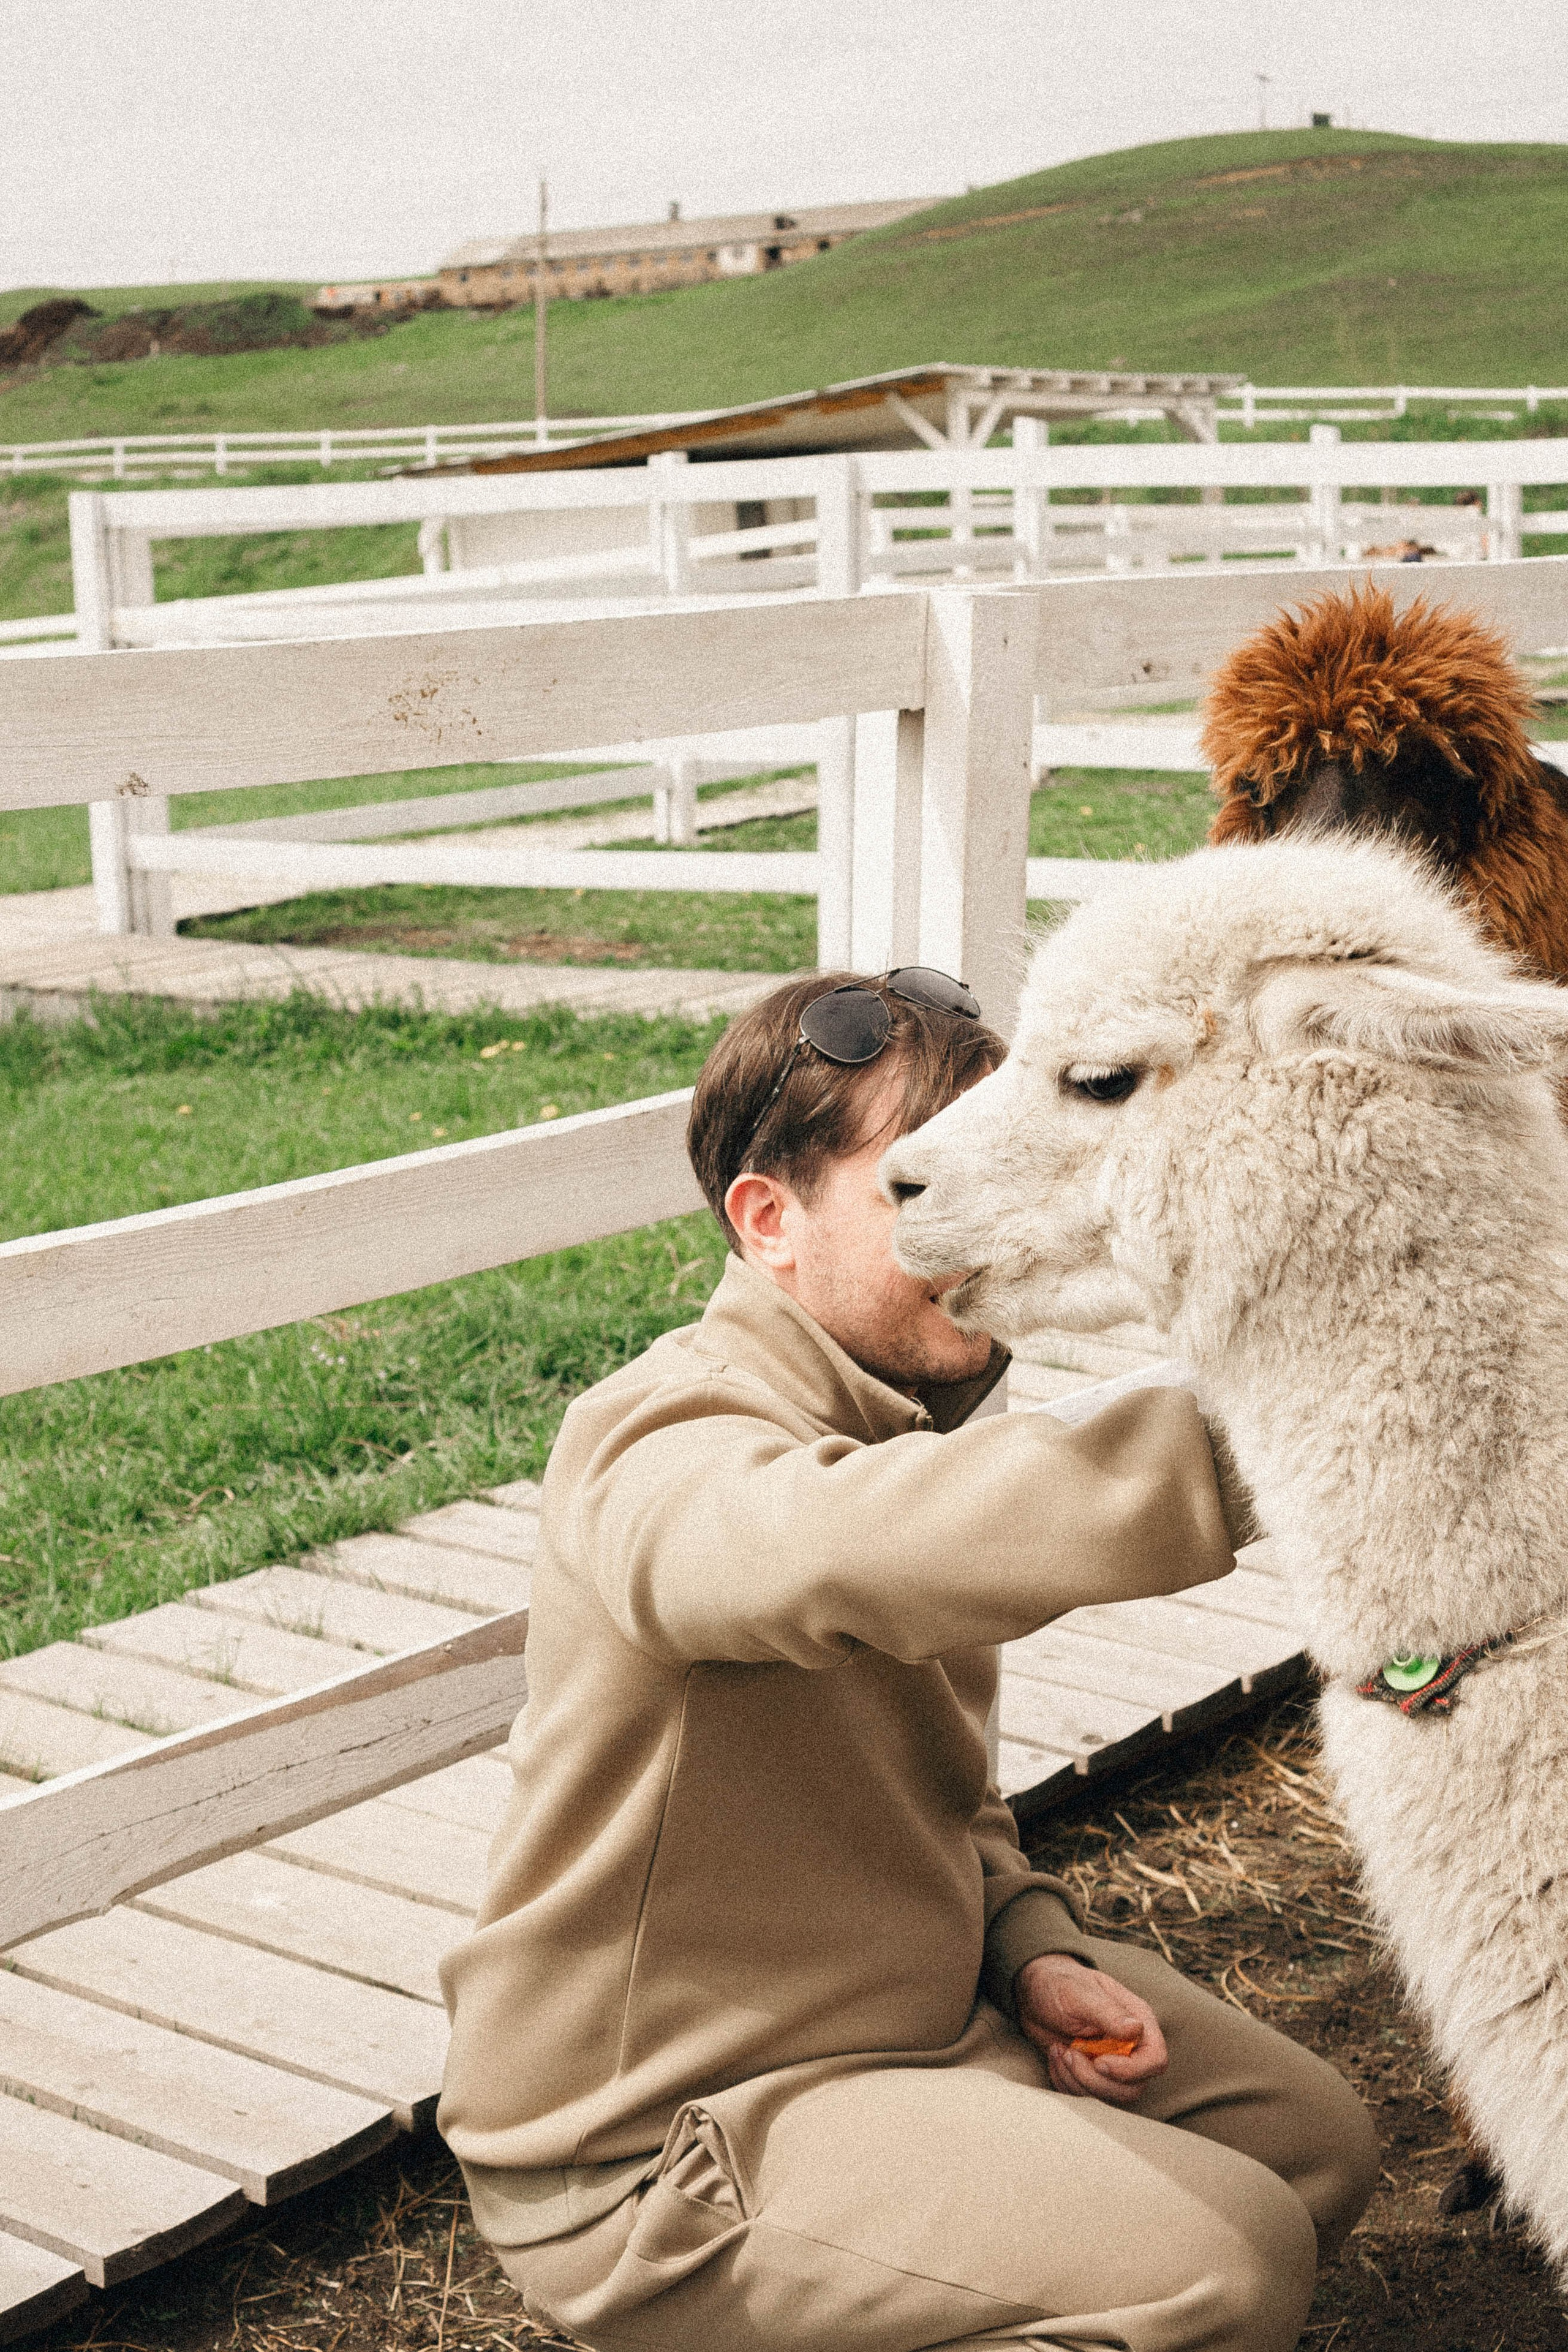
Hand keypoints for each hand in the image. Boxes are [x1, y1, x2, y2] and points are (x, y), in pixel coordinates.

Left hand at [1014, 1953, 1167, 2105]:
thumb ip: (1108, 2012)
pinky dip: (1065, 2083)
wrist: (1033, 1991)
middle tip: (1070, 2054)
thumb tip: (1136, 2029)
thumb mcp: (1079, 1994)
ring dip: (1077, 2081)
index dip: (1131, 2070)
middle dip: (1096, 2080)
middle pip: (1133, 2087)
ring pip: (1109, 2096)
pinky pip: (1086, 2096)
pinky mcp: (1091, 2074)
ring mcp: (1110, 2062)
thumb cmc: (1059, 1984)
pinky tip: (1055, 2056)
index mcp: (1137, 2020)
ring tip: (1060, 2051)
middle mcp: (1129, 2046)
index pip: (1155, 2059)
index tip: (1099, 2062)